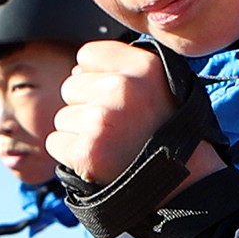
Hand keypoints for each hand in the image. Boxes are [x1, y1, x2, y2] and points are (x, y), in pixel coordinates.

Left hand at [45, 40, 177, 183]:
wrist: (183, 181)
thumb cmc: (166, 131)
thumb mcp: (160, 84)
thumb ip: (122, 67)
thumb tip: (76, 70)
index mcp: (143, 67)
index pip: (87, 55)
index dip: (95, 76)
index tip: (114, 97)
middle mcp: (122, 89)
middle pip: (70, 86)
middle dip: (85, 106)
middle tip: (115, 127)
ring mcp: (102, 121)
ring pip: (62, 117)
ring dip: (79, 132)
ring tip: (110, 145)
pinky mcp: (87, 152)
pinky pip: (55, 142)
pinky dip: (70, 154)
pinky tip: (98, 159)